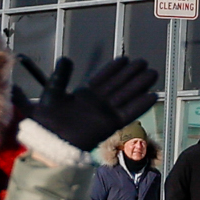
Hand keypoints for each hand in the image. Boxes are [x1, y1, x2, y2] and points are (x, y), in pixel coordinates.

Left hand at [23, 54, 160, 157]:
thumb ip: (61, 76)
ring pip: (126, 96)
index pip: (102, 79)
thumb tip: (65, 59)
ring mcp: (105, 114)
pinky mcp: (110, 125)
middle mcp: (97, 103)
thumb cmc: (47, 119)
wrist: (49, 140)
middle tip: (144, 62)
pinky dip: (140, 105)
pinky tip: (152, 96)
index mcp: (83, 96)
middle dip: (131, 74)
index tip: (124, 59)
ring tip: (152, 73)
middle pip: (118, 85)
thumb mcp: (52, 92)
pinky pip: (128, 113)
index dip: (113, 69)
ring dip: (139, 85)